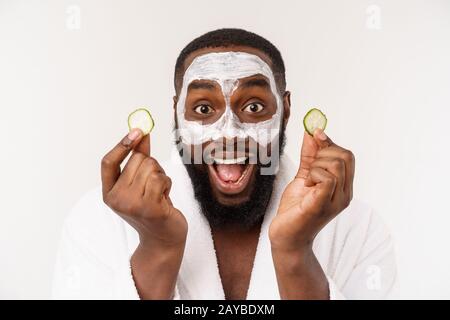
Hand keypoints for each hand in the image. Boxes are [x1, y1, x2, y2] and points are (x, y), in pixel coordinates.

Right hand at [101, 129, 186, 298]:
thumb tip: (141, 133)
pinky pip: (160, 178)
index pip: (108, 162)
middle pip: (137, 159)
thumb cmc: (153, 209)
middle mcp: (116, 199)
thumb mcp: (141, 184)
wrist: (164, 239)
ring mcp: (131, 204)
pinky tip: (165, 198)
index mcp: (109, 193)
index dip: (121, 144)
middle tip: (154, 186)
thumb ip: (139, 159)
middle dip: (151, 166)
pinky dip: (167, 183)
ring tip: (159, 194)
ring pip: (150, 166)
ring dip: (161, 176)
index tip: (137, 130)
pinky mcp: (148, 207)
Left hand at [269, 129, 354, 251]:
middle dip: (323, 152)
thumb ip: (309, 155)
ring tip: (307, 180)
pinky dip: (313, 175)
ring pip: (335, 165)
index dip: (329, 142)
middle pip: (345, 156)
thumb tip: (312, 132)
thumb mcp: (304, 176)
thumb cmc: (295, 208)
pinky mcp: (323, 205)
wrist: (286, 236)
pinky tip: (307, 185)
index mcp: (343, 186)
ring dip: (316, 165)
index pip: (347, 156)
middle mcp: (344, 194)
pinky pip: (327, 179)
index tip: (315, 134)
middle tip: (309, 167)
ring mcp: (336, 201)